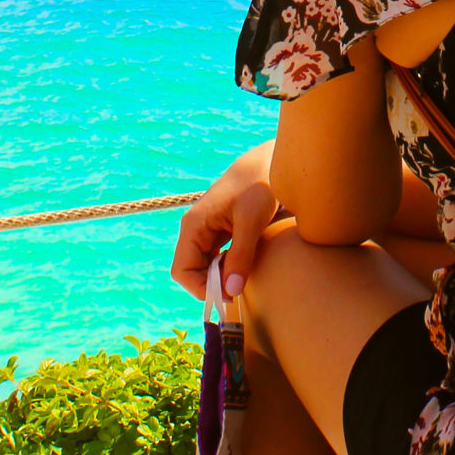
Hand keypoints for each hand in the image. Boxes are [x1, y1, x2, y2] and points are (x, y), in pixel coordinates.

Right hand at [170, 152, 279, 301]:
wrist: (271, 161)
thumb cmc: (260, 184)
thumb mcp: (252, 221)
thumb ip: (241, 255)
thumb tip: (231, 291)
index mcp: (194, 225)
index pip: (183, 271)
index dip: (202, 288)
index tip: (229, 294)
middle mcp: (195, 229)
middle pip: (192, 271)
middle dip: (212, 285)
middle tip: (239, 289)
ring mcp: (207, 230)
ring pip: (204, 266)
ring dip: (220, 277)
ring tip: (243, 278)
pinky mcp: (221, 230)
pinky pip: (216, 258)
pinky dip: (227, 267)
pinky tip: (245, 265)